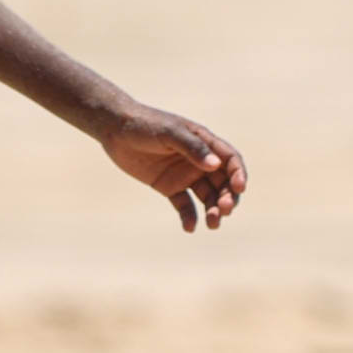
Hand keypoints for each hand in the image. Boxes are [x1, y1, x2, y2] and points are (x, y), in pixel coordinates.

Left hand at [104, 104, 246, 230]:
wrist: (113, 128)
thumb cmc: (144, 124)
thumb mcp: (169, 132)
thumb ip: (192, 147)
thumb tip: (215, 166)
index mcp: (204, 143)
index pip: (230, 160)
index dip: (238, 174)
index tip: (240, 188)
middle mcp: (199, 161)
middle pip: (223, 184)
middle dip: (228, 198)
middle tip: (224, 210)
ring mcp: (185, 175)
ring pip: (208, 197)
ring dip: (214, 211)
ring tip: (212, 223)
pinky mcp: (169, 186)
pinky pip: (185, 205)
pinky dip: (189, 217)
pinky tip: (189, 228)